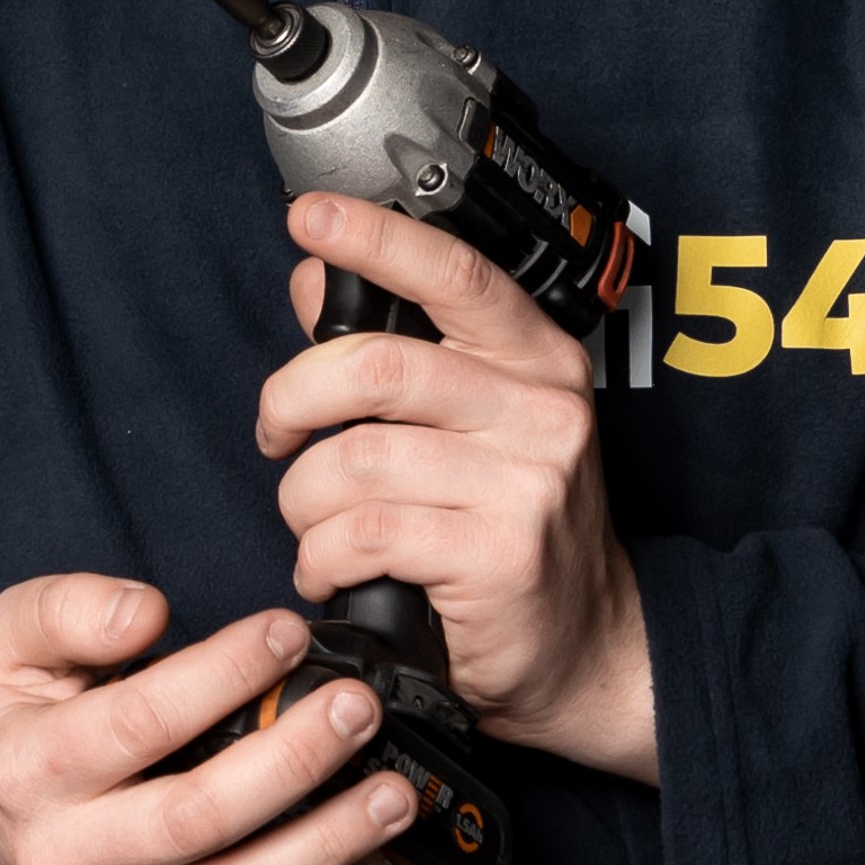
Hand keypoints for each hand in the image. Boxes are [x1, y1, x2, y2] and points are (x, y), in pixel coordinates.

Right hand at [0, 572, 419, 864]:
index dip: (224, 674)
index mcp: (27, 769)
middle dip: (293, 762)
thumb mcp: (11, 646)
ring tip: (392, 793)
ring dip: (327, 846)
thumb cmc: (18, 732)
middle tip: (358, 710)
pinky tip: (366, 857)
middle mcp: (61, 857)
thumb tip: (146, 611)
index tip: (288, 632)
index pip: (139, 721)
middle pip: (195, 819)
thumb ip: (70, 608)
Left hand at [260, 197, 657, 782]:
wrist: (587, 646)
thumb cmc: (514, 530)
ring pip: (356, 462)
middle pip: (377, 368)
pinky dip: (321, 557)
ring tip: (314, 527)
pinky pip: (365, 535)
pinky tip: (330, 570)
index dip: (377, 238)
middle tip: (276, 436)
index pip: (456, 275)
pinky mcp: (499, 555)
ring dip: (303, 501)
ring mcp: (527, 483)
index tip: (312, 218)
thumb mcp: (470, 426)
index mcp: (537, 361)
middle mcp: (543, 411)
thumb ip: (393, 351)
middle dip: (292, 401)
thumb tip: (312, 277)